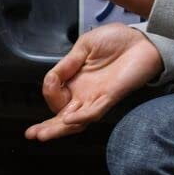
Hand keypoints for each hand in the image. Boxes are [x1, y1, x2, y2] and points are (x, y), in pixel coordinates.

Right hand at [25, 24, 164, 141]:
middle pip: (63, 116)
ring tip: (41, 135)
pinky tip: (68, 120)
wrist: (141, 39)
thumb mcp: (84, 46)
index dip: (49, 90)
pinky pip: (94, 111)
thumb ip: (68, 63)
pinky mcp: (111, 97)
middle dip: (46, 126)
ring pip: (75, 120)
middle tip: (31, 134)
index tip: (51, 79)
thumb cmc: (117, 40)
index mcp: (76, 81)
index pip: (55, 95)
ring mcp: (97, 97)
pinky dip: (81, 116)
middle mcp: (85, 93)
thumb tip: (51, 78)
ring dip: (58, 128)